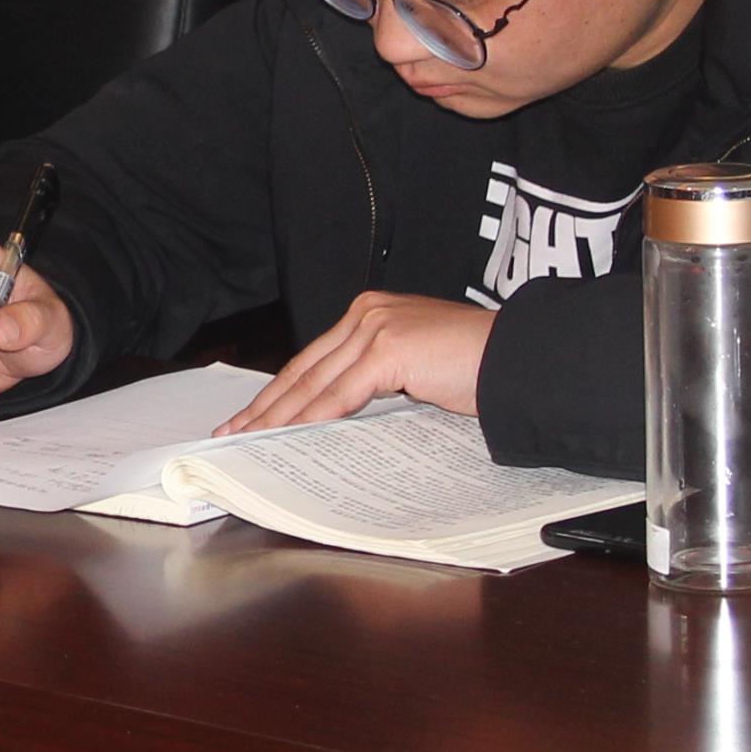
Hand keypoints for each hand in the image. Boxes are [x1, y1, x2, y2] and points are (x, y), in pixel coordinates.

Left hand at [220, 292, 492, 431]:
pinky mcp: (389, 348)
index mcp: (371, 312)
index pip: (313, 359)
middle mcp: (367, 312)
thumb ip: (375, 380)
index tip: (251, 416)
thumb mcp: (414, 369)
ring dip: (278, 415)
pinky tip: (288, 435)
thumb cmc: (477, 368)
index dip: (279, 391)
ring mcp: (376, 327)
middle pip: (303, 369)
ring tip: (249, 439)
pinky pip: (341, 394)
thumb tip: (336, 414)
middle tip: (231, 431)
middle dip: (265, 404)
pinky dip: (312, 417)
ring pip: (315, 383)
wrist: (519, 359)